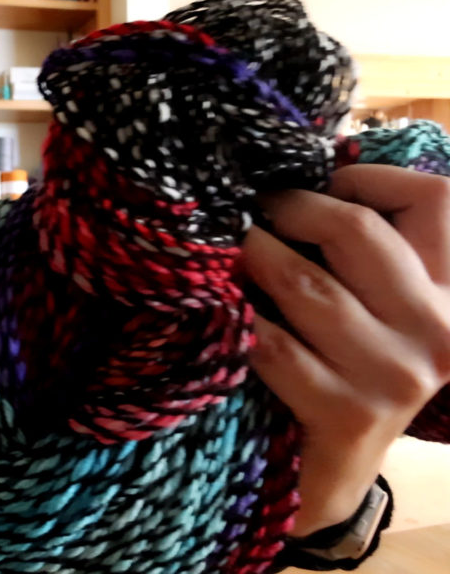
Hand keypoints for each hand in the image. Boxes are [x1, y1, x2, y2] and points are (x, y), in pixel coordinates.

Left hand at [242, 164, 449, 535]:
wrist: (329, 472)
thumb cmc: (341, 369)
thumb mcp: (370, 305)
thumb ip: (357, 247)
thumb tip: (303, 171)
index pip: (434, 200)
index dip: (367, 176)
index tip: (316, 182)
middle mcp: (438, 330)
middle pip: (358, 231)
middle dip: (289, 209)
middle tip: (249, 208)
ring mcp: (397, 374)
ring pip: (305, 284)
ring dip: (251, 258)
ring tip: (222, 249)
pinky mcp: (348, 412)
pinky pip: (272, 344)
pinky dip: (236, 321)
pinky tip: (216, 308)